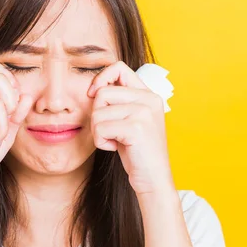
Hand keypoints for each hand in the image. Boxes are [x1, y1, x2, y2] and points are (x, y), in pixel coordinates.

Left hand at [88, 61, 174, 194]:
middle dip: (97, 115)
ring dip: (99, 131)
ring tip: (115, 141)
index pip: (119, 68)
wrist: (153, 178)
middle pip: (102, 93)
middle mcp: (149, 99)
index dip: (100, 78)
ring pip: (98, 113)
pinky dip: (101, 142)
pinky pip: (100, 128)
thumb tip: (93, 88)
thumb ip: (119, 101)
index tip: (93, 94)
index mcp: (149, 94)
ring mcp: (144, 112)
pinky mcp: (136, 128)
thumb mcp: (130, 120)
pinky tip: (116, 148)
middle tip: (109, 131)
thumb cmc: (137, 151)